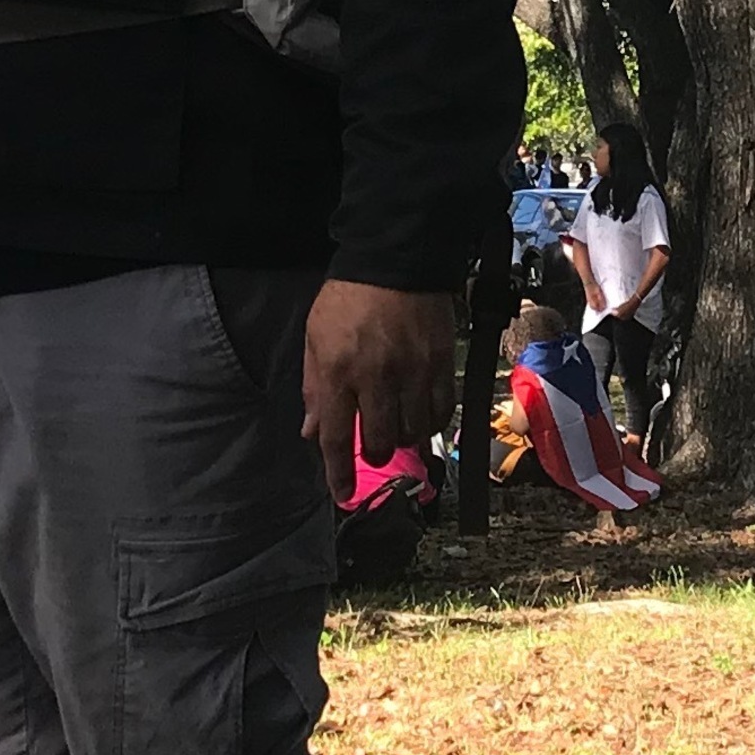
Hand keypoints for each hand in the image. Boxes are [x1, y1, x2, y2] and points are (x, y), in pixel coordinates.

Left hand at [302, 277, 450, 506]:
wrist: (397, 260)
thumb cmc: (350, 297)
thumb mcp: (316, 338)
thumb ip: (314, 388)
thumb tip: (312, 432)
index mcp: (338, 372)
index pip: (338, 437)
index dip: (340, 473)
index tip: (343, 494)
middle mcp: (376, 377)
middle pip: (381, 441)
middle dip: (376, 454)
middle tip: (375, 448)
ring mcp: (412, 371)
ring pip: (414, 431)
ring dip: (405, 438)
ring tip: (399, 427)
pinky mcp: (440, 362)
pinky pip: (441, 410)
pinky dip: (431, 422)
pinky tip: (422, 416)